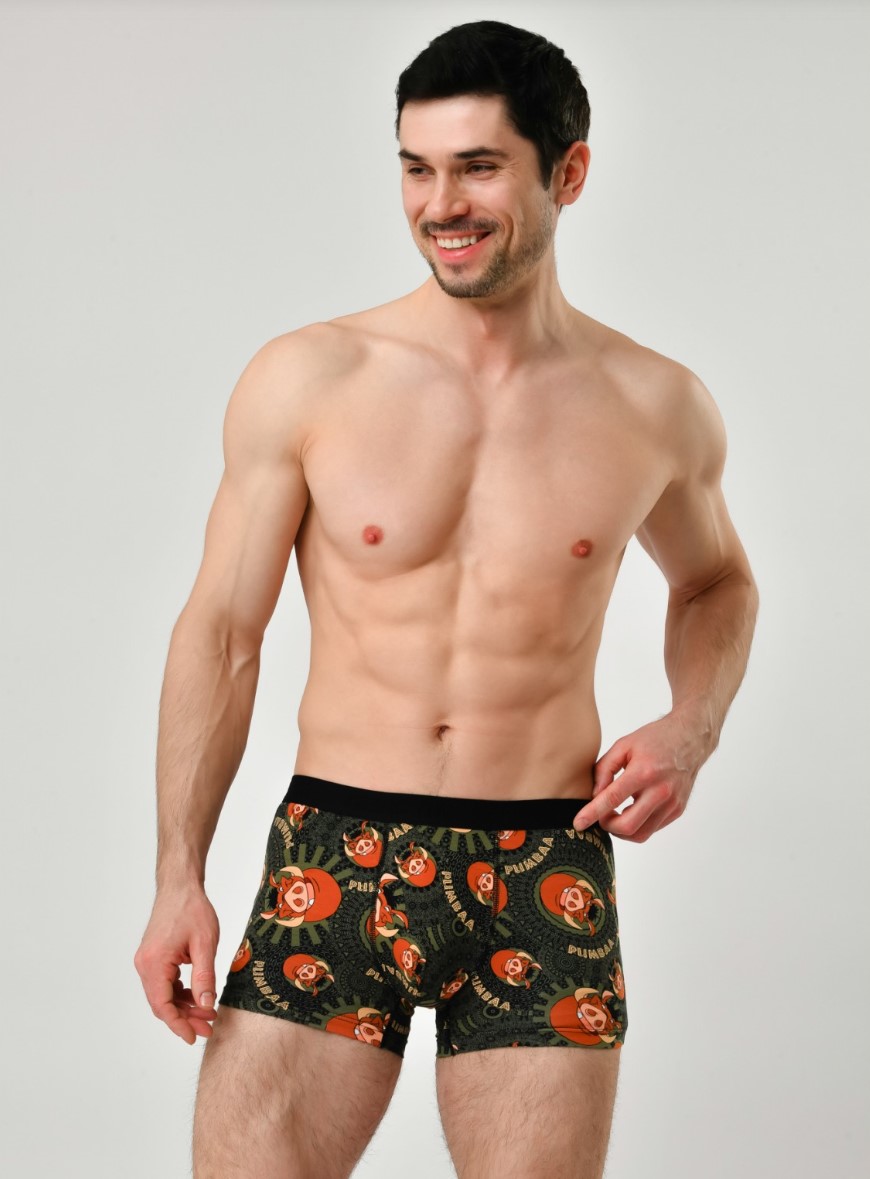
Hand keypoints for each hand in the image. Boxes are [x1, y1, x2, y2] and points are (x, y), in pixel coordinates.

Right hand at [134, 886, 220, 1044]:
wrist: (180, 886)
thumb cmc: (192, 909)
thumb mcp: (205, 944)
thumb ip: (204, 977)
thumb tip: (206, 1005)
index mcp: (154, 963)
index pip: (162, 1005)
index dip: (179, 1025)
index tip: (194, 1036)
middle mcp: (145, 965)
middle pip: (162, 1003)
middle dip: (185, 1018)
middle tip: (208, 1027)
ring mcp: (147, 962)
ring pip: (163, 995)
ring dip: (183, 1007)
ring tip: (207, 1014)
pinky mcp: (153, 958)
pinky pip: (164, 983)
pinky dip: (180, 993)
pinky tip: (197, 997)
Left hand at [572, 712, 707, 841]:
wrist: (690, 738)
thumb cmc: (654, 739)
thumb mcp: (623, 745)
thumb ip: (604, 769)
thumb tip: (594, 795)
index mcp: (644, 772)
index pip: (612, 800)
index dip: (592, 814)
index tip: (578, 824)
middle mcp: (661, 791)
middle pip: (628, 826)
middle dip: (608, 826)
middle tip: (601, 816)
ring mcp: (672, 803)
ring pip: (641, 834)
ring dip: (622, 830)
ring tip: (615, 815)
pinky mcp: (677, 810)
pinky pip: (652, 829)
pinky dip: (637, 825)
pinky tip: (632, 810)